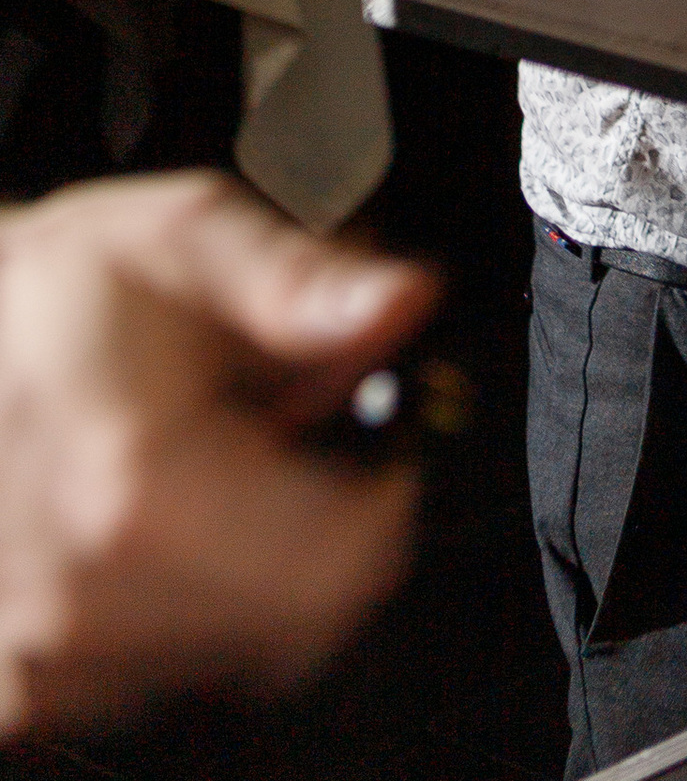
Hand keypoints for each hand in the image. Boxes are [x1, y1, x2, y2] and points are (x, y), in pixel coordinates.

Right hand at [0, 171, 433, 736]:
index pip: (338, 568)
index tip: (376, 447)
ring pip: (230, 654)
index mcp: (135, 489)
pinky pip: (155, 677)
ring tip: (198, 472)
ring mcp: (43, 661)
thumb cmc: (53, 291)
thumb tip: (402, 299)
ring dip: (246, 572)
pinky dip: (176, 611)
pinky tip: (148, 532)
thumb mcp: (188, 239)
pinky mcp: (21, 693)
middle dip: (316, 527)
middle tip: (274, 442)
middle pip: (294, 620)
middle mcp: (82, 599)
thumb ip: (303, 284)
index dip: (384, 498)